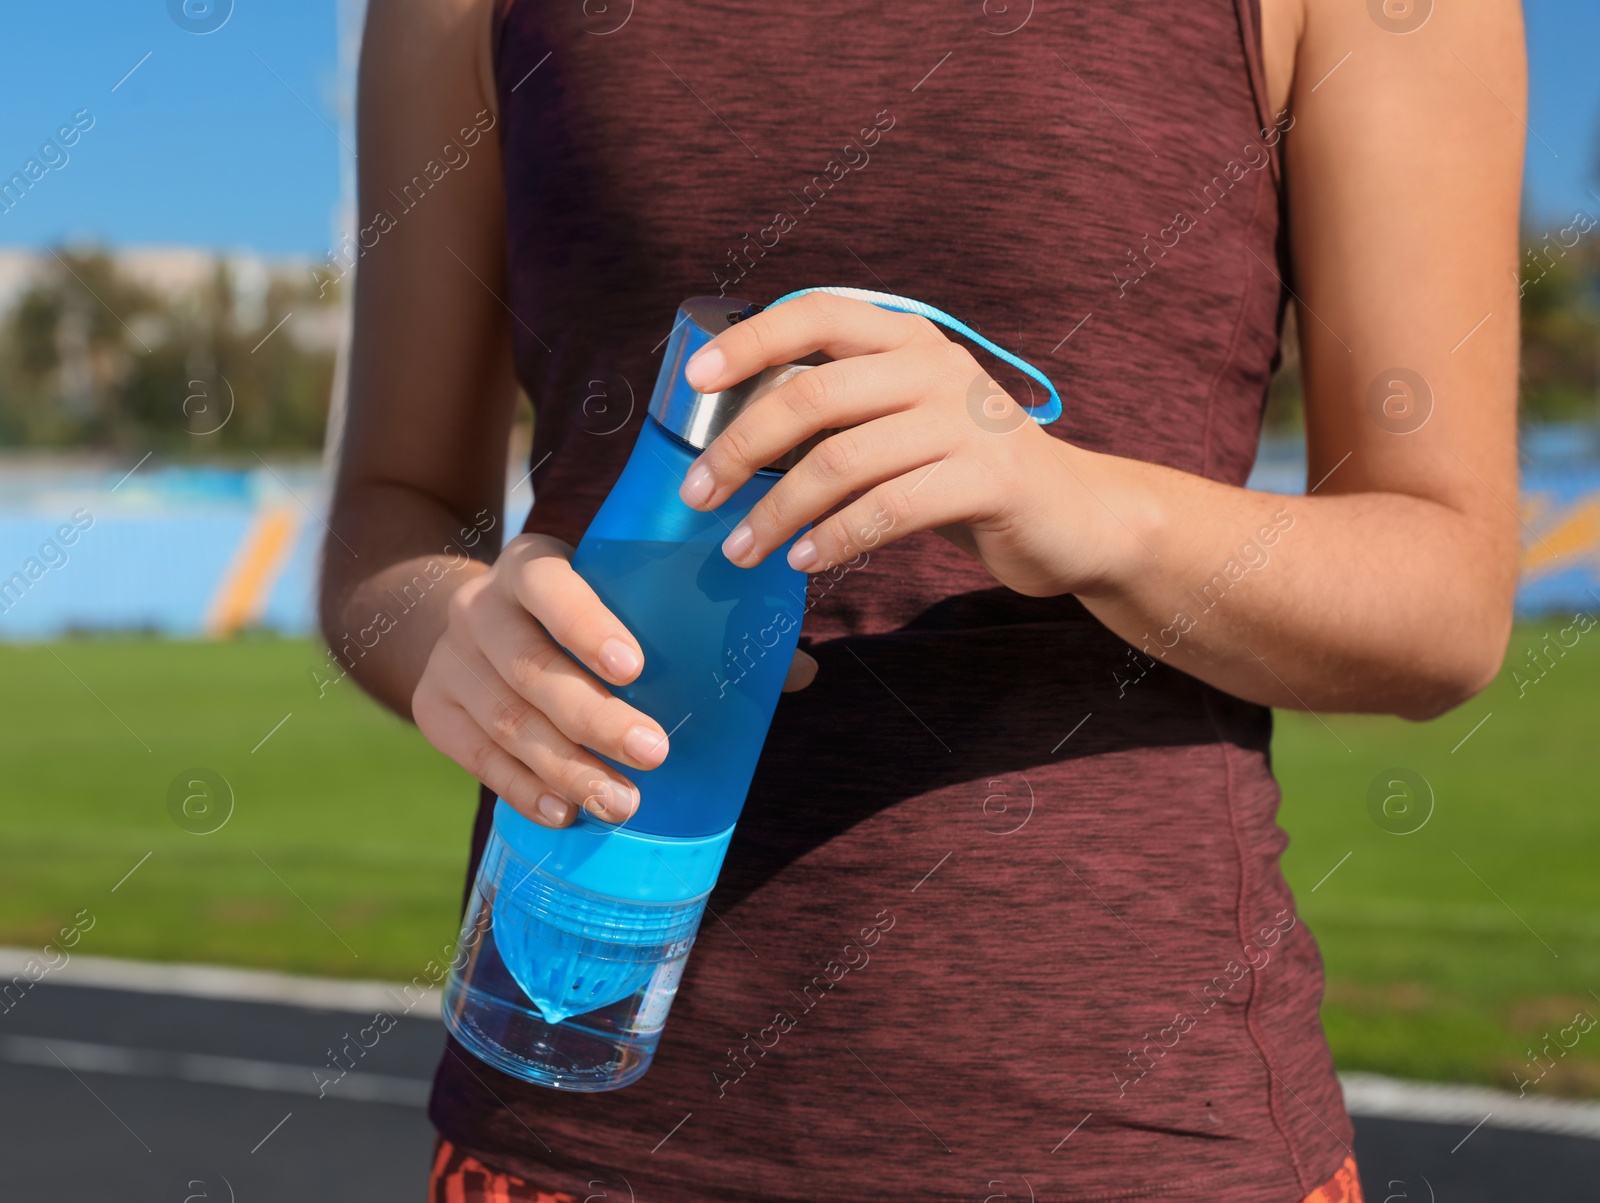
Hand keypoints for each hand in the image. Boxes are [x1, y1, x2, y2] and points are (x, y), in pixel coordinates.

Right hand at [411, 533, 818, 828]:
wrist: (468, 622)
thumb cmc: (576, 611)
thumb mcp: (618, 595)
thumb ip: (697, 625)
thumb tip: (799, 673)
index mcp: (531, 565)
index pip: (550, 586)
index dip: (586, 624)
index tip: (637, 667)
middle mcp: (481, 610)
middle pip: (530, 668)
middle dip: (594, 719)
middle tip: (655, 754)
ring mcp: (452, 663)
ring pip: (506, 721)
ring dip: (567, 768)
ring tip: (623, 803)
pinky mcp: (434, 711)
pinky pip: (476, 757)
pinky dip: (523, 789)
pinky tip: (566, 813)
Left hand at [675, 292, 1129, 598]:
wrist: (1075, 516)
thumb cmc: (966, 473)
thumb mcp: (904, 424)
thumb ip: (840, 417)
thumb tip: (735, 444)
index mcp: (907, 340)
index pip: (816, 314)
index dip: (749, 340)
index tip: (693, 378)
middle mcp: (935, 368)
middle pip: (812, 395)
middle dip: (739, 448)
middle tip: (698, 495)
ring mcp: (966, 421)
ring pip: (841, 461)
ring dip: (777, 512)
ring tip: (741, 551)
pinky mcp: (989, 478)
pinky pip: (887, 508)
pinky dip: (834, 539)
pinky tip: (804, 561)